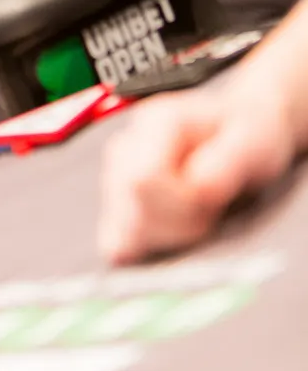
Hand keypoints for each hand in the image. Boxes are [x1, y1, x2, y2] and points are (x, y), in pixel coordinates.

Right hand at [98, 75, 296, 264]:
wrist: (245, 131)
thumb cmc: (249, 134)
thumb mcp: (252, 141)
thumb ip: (226, 162)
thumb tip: (197, 189)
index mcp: (156, 122)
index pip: (141, 179)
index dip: (180, 202)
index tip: (213, 200)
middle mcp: (128, 145)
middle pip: (130, 208)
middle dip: (178, 226)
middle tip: (211, 210)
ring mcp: (117, 174)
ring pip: (123, 230)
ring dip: (168, 237)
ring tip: (198, 216)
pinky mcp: (120, 203)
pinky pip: (117, 241)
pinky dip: (148, 247)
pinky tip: (174, 233)